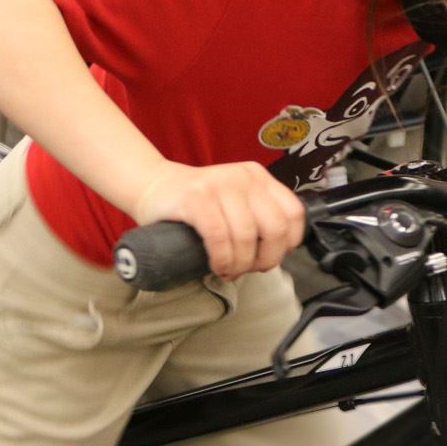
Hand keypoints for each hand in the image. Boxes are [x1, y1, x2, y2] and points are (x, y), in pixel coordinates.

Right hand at [130, 161, 305, 280]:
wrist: (152, 186)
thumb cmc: (196, 204)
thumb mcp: (235, 202)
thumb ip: (256, 218)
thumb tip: (271, 257)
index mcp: (258, 177)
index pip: (293, 213)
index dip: (287, 245)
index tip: (267, 257)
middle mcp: (242, 177)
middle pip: (275, 228)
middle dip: (265, 259)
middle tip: (247, 268)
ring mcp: (218, 184)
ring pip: (246, 236)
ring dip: (239, 264)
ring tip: (227, 269)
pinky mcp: (195, 196)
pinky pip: (219, 236)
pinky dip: (221, 258)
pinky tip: (215, 264)